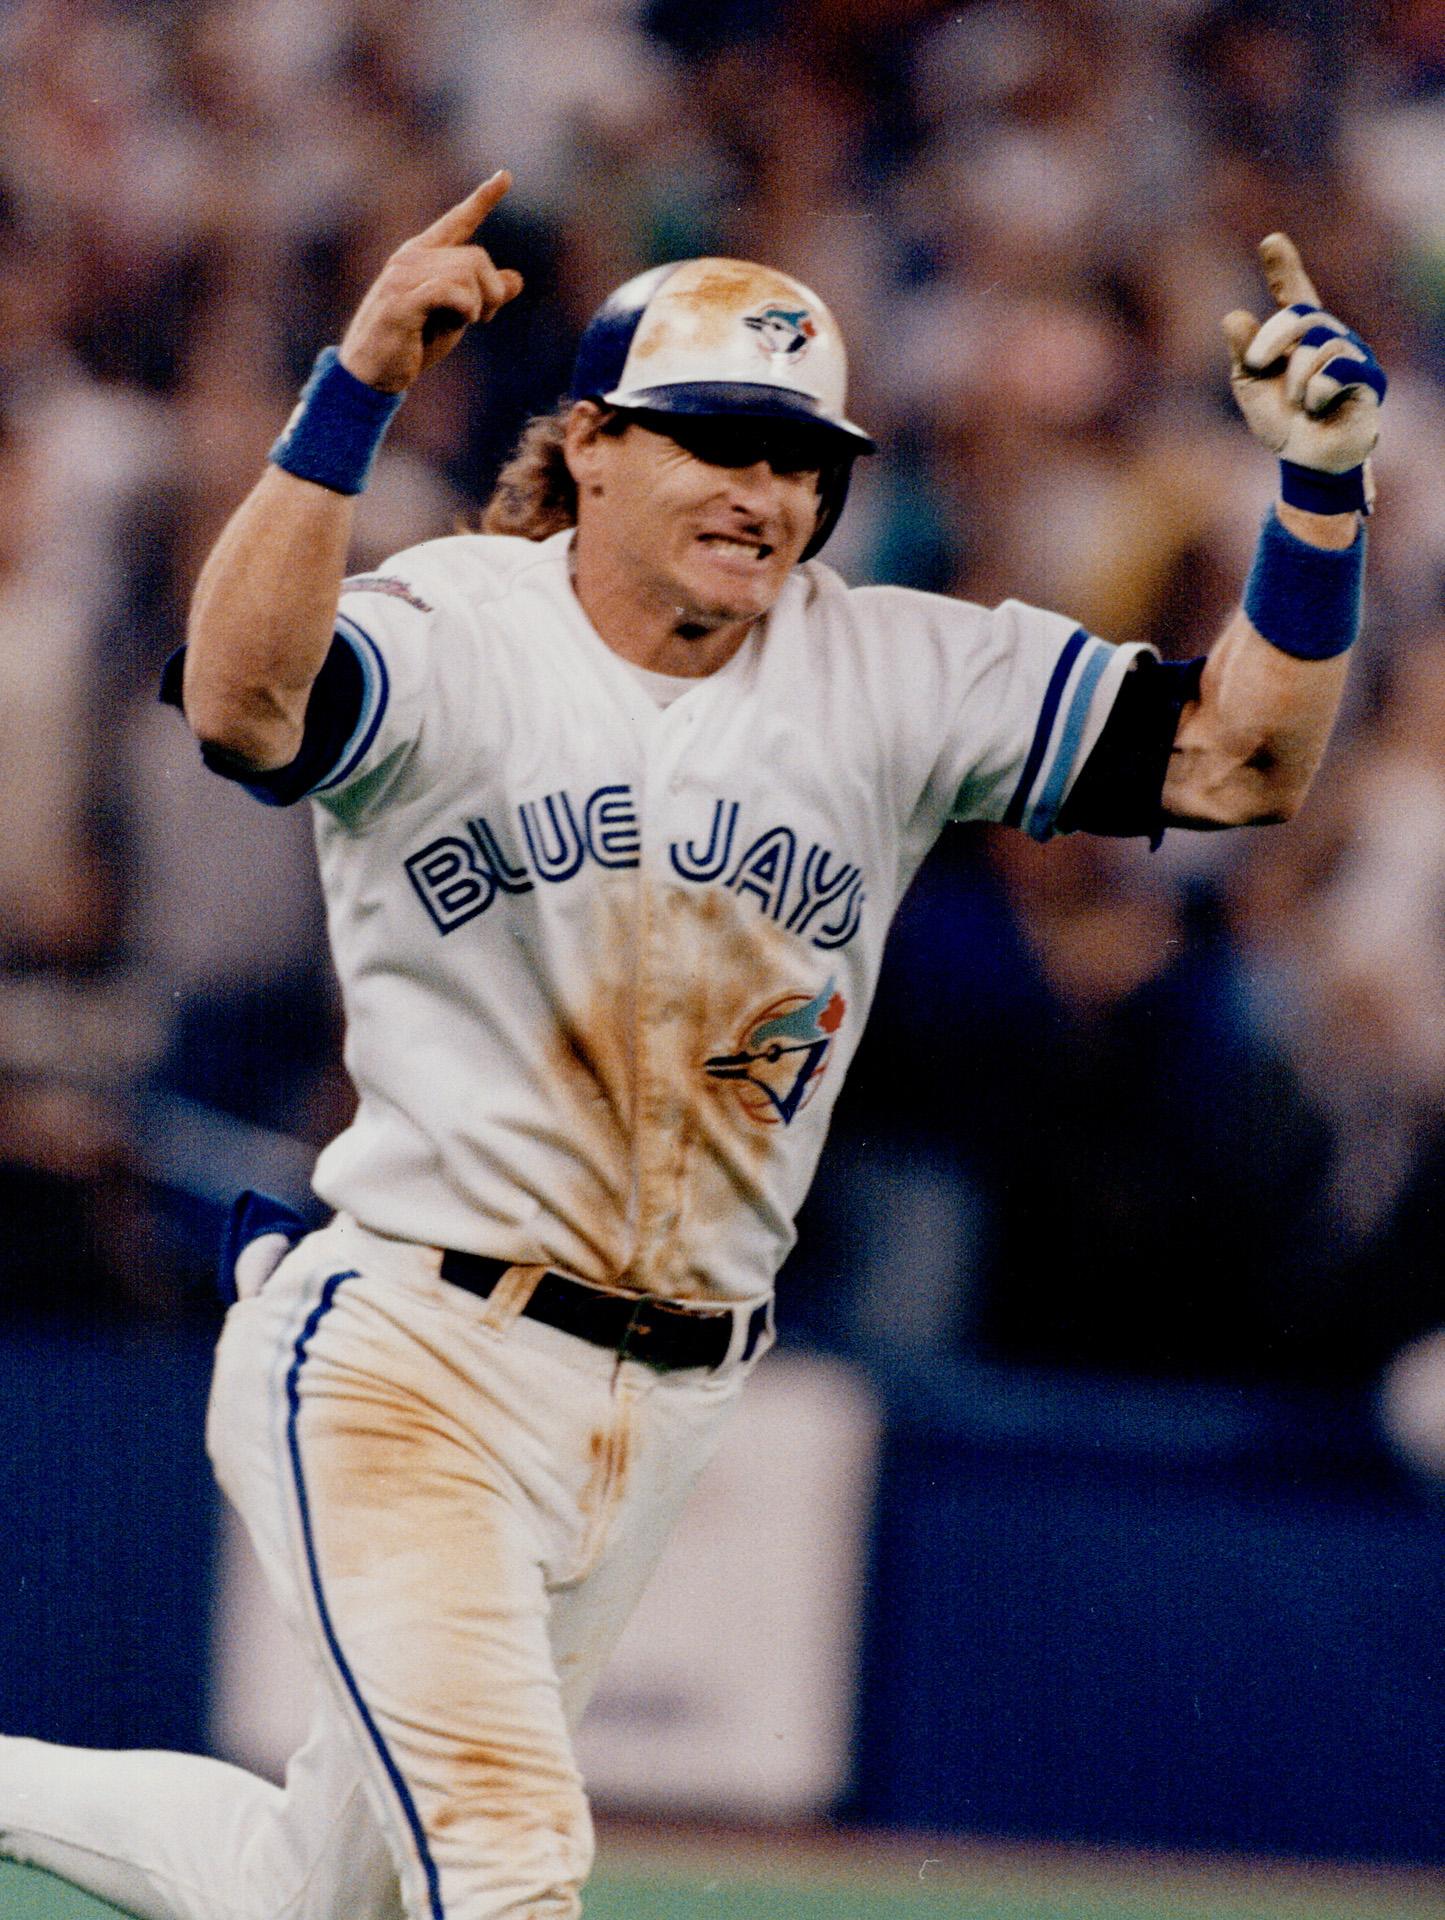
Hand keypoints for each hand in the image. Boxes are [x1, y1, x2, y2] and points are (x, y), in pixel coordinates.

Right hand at [338, 171, 523, 393]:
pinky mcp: (401, 302)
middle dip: (493, 292)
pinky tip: (460, 321)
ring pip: (467, 272)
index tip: (505, 176)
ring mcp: (403, 277)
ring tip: (466, 323)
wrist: (371, 374)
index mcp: (422, 256)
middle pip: (476, 257)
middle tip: (486, 319)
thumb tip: (516, 279)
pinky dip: (465, 308)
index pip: (457, 221)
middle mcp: (411, 258)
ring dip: (480, 304)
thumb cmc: (412, 343)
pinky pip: (450, 290)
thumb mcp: (455, 317)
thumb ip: (482, 296)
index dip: (482, 200)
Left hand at [1222, 233, 1384, 475]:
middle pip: (1301, 315)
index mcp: (1299, 335)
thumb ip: (1243, 353)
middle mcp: (1329, 335)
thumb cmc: (1280, 420)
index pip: (1294, 293)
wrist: (1304, 459)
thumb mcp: (1251, 386)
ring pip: (1317, 347)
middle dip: (1271, 340)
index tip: (1271, 241)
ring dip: (1293, 382)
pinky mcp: (1369, 377)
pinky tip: (1317, 409)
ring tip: (1297, 404)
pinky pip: (1335, 371)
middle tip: (1256, 364)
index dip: (1284, 267)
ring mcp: (1352, 353)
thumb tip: (1233, 317)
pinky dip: (1315, 395)